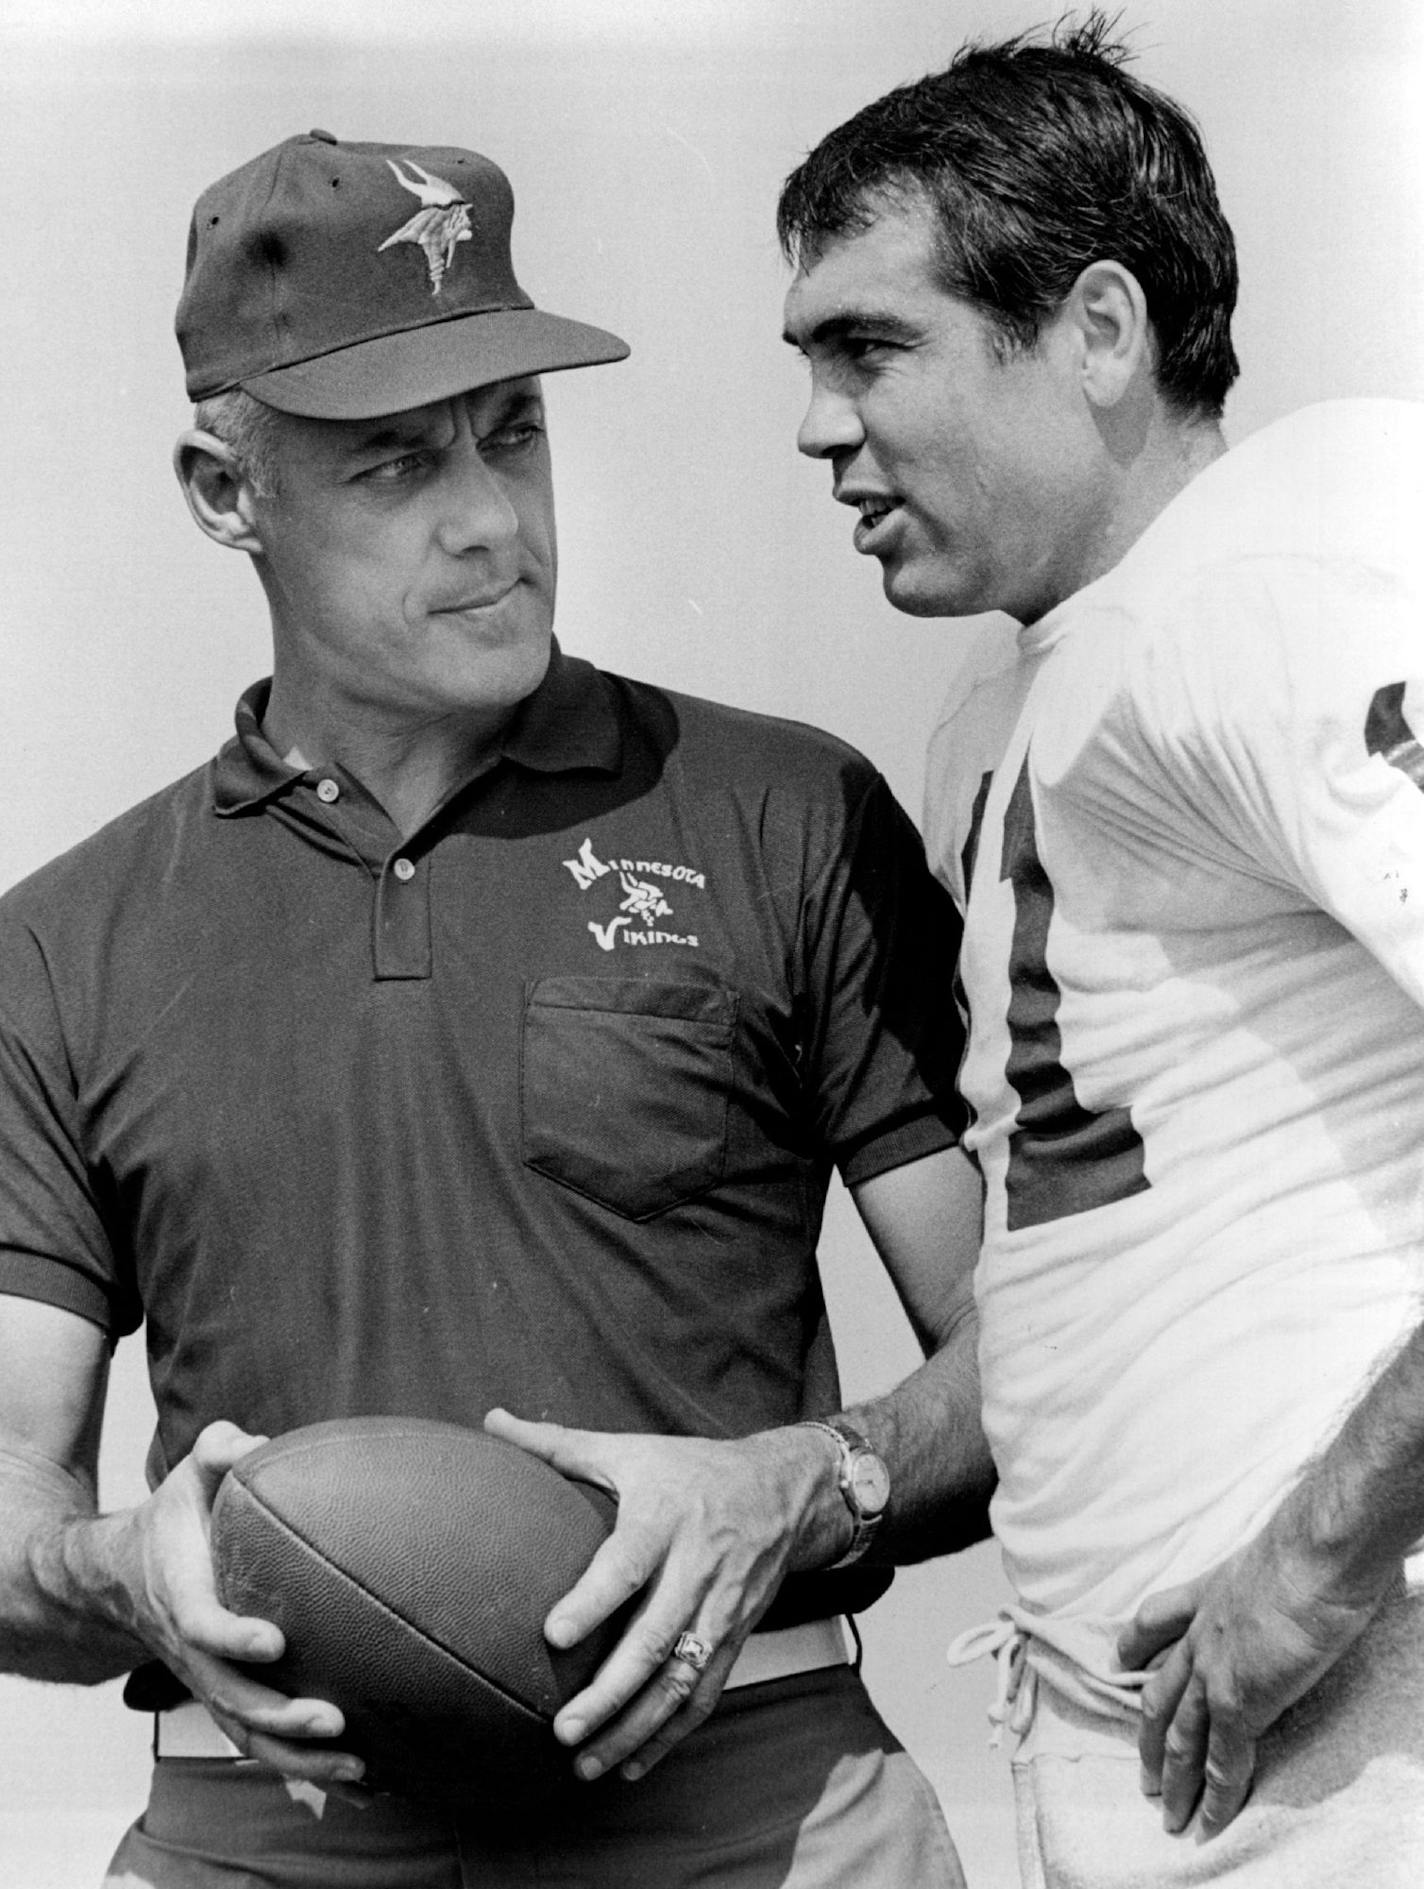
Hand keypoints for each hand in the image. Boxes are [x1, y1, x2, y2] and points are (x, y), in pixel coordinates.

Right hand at [101, 1421, 365, 1787]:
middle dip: (281, 1716)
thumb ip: (216, 1450)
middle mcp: (193, 1652)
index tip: (274, 1642)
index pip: (204, 1627)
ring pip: (247, 1733)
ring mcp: (207, 1681)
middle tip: (333, 1719)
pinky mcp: (226, 1695)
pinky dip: (301, 1763)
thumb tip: (255, 1442)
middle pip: (231, 1699)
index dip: (234, 1639)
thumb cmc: (172, 1518)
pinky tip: (357, 1774)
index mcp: (183, 1597)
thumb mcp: (186, 1475)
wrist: (122, 1575)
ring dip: (298, 1755)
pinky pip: (259, 1739)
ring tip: (357, 1764)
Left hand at [484, 1409, 843, 1781]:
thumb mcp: (630, 1450)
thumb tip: (490, 1421)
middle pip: (655, 1638)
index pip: (628, 1563)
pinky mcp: (734, 1638)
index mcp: (664, 1518)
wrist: (783, 1491)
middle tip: (562, 1729)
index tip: (554, 1634)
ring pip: (680, 1680)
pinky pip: (703, 1695)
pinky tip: (633, 1765)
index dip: (595, 1600)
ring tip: (586, 1763)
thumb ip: (558, 1445)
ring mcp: (720, 1609)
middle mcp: (696, 1568)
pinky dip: (670, 1736)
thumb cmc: (691, 1470)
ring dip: (634, 1728)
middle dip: (610, 1691)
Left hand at [1117, 1531, 1391, 1840]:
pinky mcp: (1239, 1701)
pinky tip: (1207, 1821)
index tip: (1119, 1658)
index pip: (1157, 1618)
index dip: (1135, 1642)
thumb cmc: (1308, 1546)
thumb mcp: (1272, 1553)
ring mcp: (1215, 1670)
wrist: (1313, 1555)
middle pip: (1161, 1691)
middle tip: (1140, 1770)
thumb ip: (1269, 1574)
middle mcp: (1201, 1633)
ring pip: (1181, 1735)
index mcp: (1209, 1592)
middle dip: (1148, 1735)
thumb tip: (1297, 1576)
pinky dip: (1214, 1797)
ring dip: (1171, 1778)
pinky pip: (1222, 1761)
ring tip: (1164, 1811)